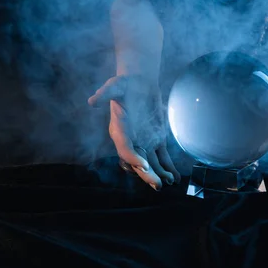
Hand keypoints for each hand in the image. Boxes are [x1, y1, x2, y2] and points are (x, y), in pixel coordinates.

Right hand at [88, 75, 180, 190]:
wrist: (138, 82)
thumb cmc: (124, 84)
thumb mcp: (114, 85)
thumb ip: (105, 94)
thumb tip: (92, 101)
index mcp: (119, 131)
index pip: (125, 149)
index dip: (133, 158)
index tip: (144, 165)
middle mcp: (131, 141)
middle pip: (138, 161)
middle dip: (147, 175)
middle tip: (158, 185)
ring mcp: (144, 142)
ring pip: (152, 163)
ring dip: (160, 174)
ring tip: (170, 182)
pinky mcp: (157, 140)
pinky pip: (163, 157)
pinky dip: (169, 167)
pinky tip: (176, 178)